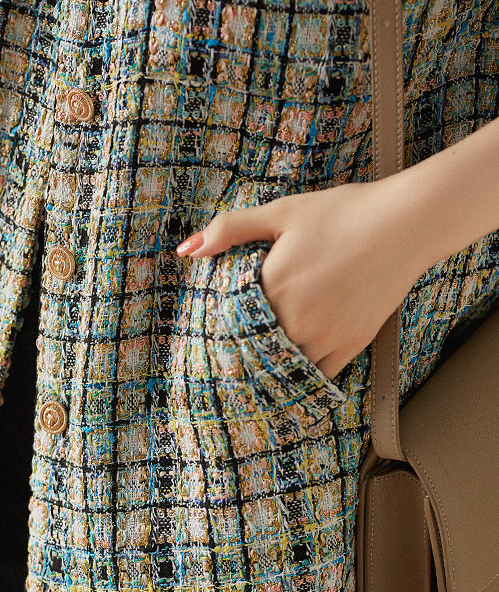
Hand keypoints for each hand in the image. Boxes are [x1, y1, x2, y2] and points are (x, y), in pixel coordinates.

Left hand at [176, 180, 419, 380]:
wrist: (405, 223)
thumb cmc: (342, 213)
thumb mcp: (281, 212)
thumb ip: (230, 230)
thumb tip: (186, 250)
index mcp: (273, 287)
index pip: (232, 325)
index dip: (216, 338)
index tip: (202, 351)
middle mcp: (297, 319)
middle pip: (256, 353)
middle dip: (239, 361)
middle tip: (219, 374)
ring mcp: (326, 335)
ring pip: (286, 368)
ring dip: (270, 371)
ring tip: (251, 379)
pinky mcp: (352, 344)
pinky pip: (318, 374)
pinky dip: (302, 376)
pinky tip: (290, 376)